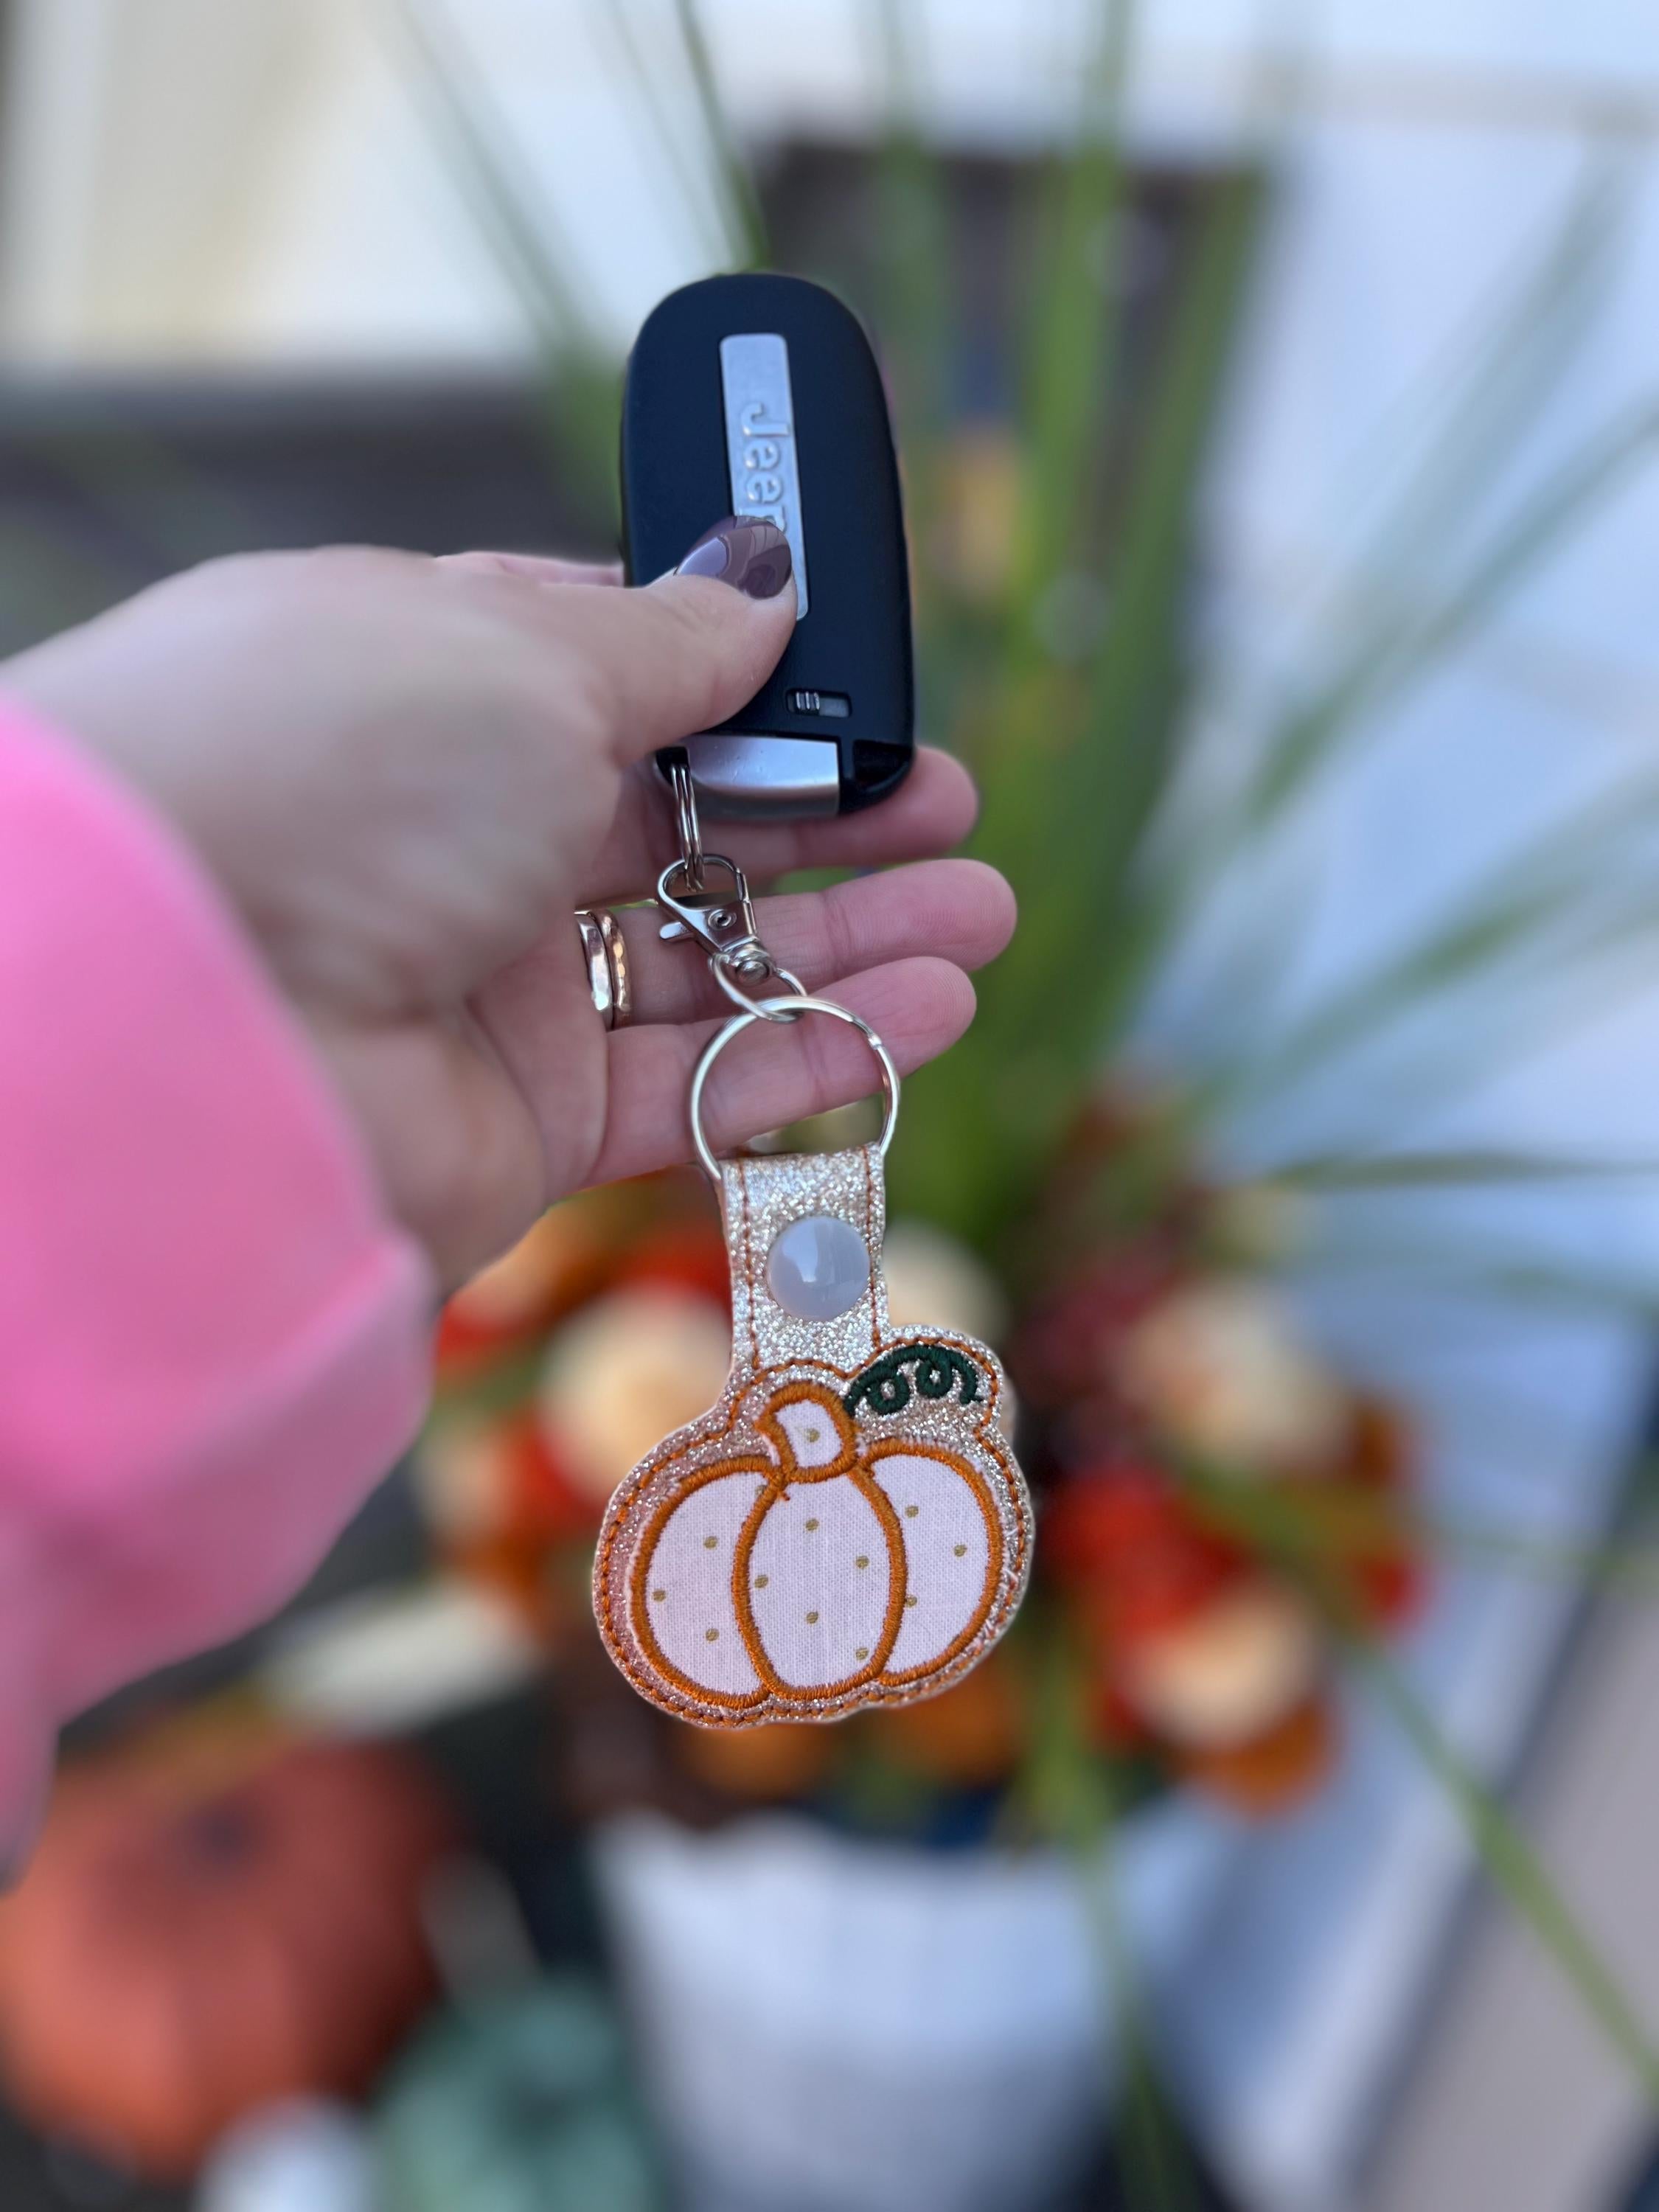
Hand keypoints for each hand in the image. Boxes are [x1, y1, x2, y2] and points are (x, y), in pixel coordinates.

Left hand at [3, 524, 1013, 1284]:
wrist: (179, 1018)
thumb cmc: (323, 771)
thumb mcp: (520, 652)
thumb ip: (667, 640)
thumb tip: (766, 579)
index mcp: (433, 690)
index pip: (616, 682)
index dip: (749, 687)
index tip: (859, 689)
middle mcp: (455, 840)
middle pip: (684, 830)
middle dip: (831, 819)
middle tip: (951, 812)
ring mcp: (486, 989)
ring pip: (707, 964)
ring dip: (853, 942)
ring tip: (979, 917)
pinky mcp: (518, 1125)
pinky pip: (694, 1086)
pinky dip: (813, 1055)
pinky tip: (928, 1016)